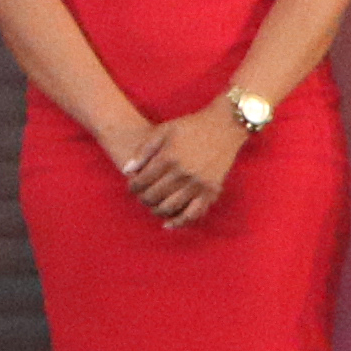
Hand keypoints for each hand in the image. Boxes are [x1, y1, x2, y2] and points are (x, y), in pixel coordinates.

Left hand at [122, 106, 244, 229]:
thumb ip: (143, 150)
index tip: (132, 186)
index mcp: (168, 158)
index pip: (142, 182)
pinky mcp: (211, 190)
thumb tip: (127, 171)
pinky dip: (179, 222)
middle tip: (141, 197)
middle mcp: (183, 173)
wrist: (224, 126)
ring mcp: (198, 184)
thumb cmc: (190, 126)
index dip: (133, 187)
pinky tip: (168, 224)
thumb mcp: (163, 131)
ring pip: (170, 207)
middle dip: (143, 199)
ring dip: (156, 210)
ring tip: (153, 206)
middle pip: (154, 196)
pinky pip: (193, 213)